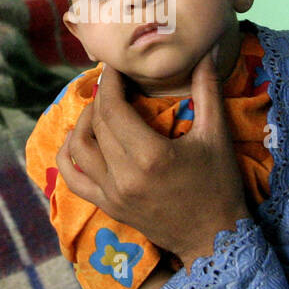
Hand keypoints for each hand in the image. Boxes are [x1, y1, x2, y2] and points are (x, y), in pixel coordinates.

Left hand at [55, 49, 249, 268]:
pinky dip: (69, 156)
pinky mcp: (108, 207)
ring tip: (100, 108)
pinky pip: (73, 179)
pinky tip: (79, 140)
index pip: (113, 108)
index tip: (116, 66)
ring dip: (83, 122)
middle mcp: (124, 176)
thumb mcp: (217, 136)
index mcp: (150, 156)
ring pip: (78, 148)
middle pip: (96, 124)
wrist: (214, 239)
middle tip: (113, 81)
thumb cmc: (220, 186)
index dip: (110, 81)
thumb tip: (207, 50)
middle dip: (101, 96)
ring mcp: (112, 194)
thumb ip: (208, 90)